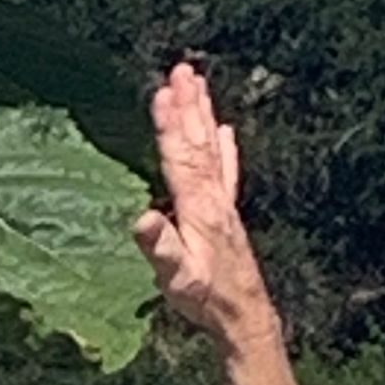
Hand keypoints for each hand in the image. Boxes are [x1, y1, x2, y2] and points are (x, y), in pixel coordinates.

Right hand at [132, 60, 276, 352]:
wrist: (244, 315)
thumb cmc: (206, 298)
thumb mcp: (177, 278)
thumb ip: (160, 247)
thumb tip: (140, 218)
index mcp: (198, 208)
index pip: (180, 157)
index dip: (170, 125)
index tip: (162, 92)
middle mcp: (213, 198)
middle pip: (199, 142)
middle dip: (188, 105)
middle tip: (181, 70)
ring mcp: (223, 203)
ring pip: (212, 148)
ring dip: (203, 114)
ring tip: (196, 83)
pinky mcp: (228, 213)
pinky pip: (226, 170)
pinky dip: (225, 146)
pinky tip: (226, 130)